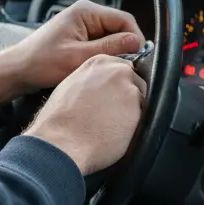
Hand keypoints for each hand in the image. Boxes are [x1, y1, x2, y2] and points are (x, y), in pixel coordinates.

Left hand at [0, 0, 143, 104]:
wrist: (17, 71)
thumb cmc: (40, 63)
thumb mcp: (78, 57)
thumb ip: (109, 48)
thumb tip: (136, 42)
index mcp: (86, 12)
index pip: (125, 20)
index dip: (135, 40)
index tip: (138, 59)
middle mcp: (86, 14)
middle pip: (120, 29)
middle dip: (124, 48)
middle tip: (123, 68)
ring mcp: (83, 26)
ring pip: (112, 39)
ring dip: (113, 54)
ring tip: (106, 69)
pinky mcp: (80, 38)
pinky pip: (101, 45)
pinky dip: (103, 57)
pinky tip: (97, 69)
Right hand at [23, 55, 146, 174]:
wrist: (62, 142)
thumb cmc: (59, 120)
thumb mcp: (70, 86)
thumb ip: (91, 79)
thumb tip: (100, 86)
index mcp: (99, 62)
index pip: (121, 68)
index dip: (117, 86)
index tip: (112, 98)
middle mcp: (118, 71)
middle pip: (135, 81)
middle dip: (127, 97)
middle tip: (112, 114)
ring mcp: (130, 90)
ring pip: (141, 100)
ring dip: (132, 112)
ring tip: (113, 126)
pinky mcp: (139, 111)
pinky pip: (144, 118)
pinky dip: (135, 126)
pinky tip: (117, 134)